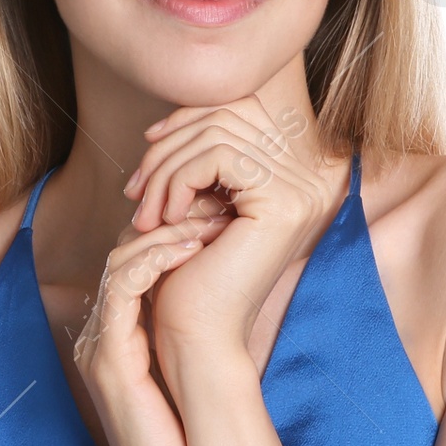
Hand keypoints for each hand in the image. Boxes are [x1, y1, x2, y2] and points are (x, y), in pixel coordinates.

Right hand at [75, 215, 210, 445]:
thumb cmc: (192, 445)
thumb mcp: (199, 374)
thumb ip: (202, 334)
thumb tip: (242, 296)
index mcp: (120, 336)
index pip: (136, 261)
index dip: (175, 230)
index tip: (220, 214)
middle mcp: (103, 335)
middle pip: (124, 252)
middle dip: (171, 220)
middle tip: (216, 202)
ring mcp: (100, 346)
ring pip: (119, 261)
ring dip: (165, 232)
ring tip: (209, 218)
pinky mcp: (108, 359)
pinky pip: (121, 289)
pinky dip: (153, 259)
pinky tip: (189, 247)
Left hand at [122, 98, 346, 369]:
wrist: (198, 337)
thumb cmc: (190, 274)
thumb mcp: (197, 201)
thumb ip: (201, 156)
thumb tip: (179, 111)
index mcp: (295, 174)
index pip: (243, 108)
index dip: (190, 117)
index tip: (149, 147)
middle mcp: (310, 177)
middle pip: (227, 114)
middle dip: (169, 146)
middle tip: (136, 191)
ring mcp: (302, 189)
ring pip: (216, 134)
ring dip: (165, 170)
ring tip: (145, 212)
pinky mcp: (282, 204)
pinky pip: (217, 157)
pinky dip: (178, 180)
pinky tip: (166, 218)